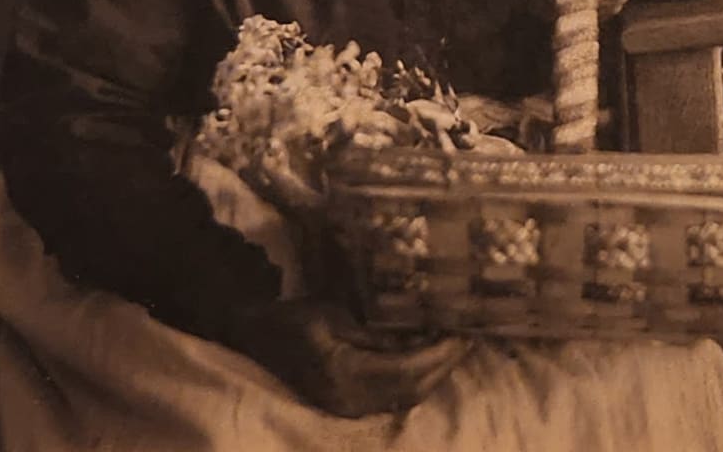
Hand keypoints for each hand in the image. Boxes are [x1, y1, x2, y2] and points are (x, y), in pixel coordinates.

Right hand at [227, 298, 470, 416]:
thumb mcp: (332, 314)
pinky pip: (392, 397)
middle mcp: (351, 400)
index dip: (439, 355)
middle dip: (443, 366)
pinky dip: (414, 380)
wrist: (255, 339)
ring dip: (432, 375)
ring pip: (405, 398)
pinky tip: (426, 359)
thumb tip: (413, 337)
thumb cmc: (292, 319)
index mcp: (346, 374)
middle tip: (467, 338)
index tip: (462, 333)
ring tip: (453, 346)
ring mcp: (349, 408)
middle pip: (412, 390)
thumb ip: (371, 333)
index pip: (407, 371)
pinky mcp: (347, 405)